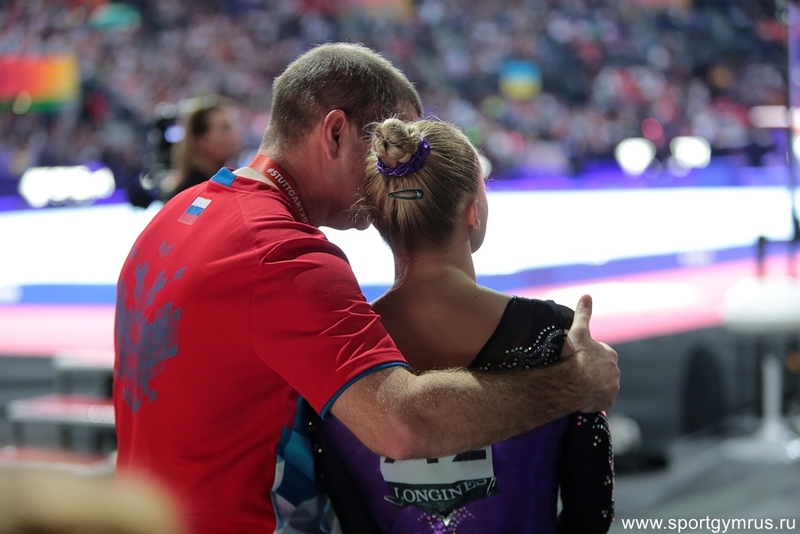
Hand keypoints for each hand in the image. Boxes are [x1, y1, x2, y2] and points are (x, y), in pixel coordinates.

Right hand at [561, 294, 619, 411]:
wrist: (572, 383)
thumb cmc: (575, 356)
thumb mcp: (577, 331)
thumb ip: (583, 314)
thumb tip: (586, 295)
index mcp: (610, 354)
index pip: (600, 353)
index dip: (588, 354)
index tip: (577, 357)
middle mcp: (615, 371)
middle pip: (602, 370)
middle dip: (592, 370)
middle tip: (575, 371)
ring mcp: (612, 388)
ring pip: (602, 385)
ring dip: (593, 385)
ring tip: (577, 385)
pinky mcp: (606, 402)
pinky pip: (600, 400)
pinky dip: (593, 399)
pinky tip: (582, 397)